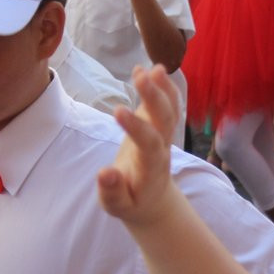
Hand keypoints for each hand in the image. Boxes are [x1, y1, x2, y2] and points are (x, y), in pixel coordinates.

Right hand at [98, 65, 179, 226]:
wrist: (153, 201)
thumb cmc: (132, 202)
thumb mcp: (117, 206)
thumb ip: (112, 191)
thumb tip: (104, 173)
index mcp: (151, 168)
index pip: (148, 144)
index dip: (136, 127)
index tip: (117, 110)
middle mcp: (162, 148)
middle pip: (165, 120)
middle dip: (154, 97)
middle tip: (140, 75)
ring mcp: (164, 136)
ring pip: (170, 110)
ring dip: (163, 88)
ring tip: (151, 68)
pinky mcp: (159, 127)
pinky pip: (167, 106)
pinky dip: (162, 87)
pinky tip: (150, 68)